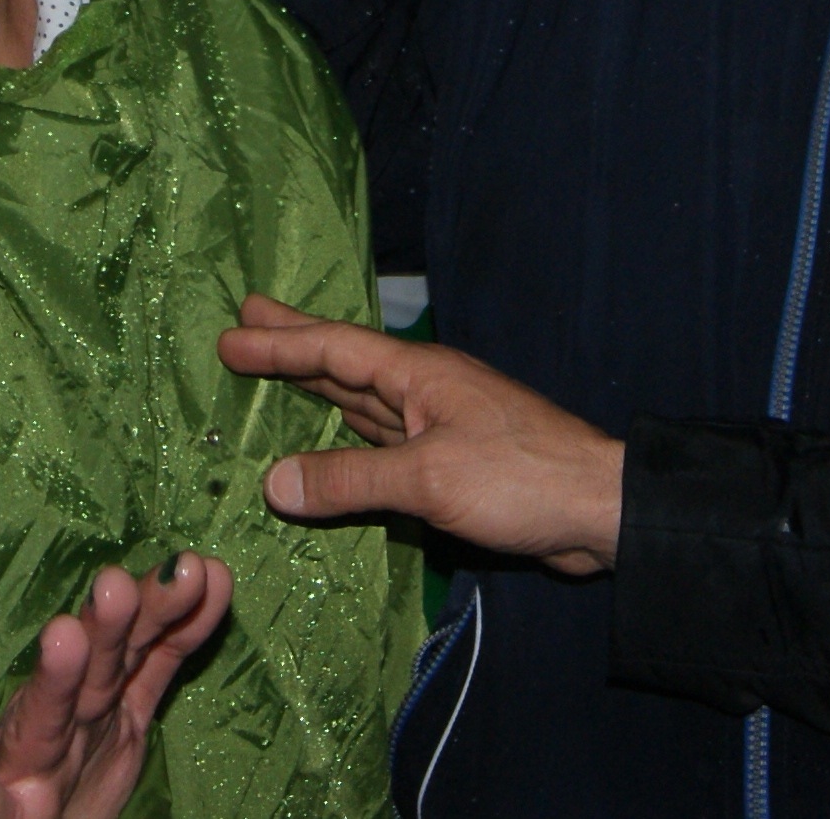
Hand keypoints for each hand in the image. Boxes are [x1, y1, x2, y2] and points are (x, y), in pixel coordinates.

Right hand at [0, 552, 233, 818]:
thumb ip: (166, 647)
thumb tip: (214, 573)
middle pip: (96, 674)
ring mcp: (25, 764)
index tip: (200, 569)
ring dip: (53, 678)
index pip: (138, 648)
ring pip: (44, 718)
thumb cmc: (77, 764)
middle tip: (121, 583)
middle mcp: (62, 720)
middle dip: (110, 629)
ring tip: (62, 633)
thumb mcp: (129, 704)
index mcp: (97, 697)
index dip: (164, 610)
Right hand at [218, 293, 624, 574]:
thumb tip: (273, 482)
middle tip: (246, 320)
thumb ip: (351, 480)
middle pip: (347, 363)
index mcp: (422, 375)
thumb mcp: (428, 478)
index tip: (231, 331)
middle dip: (295, 345)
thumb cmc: (520, 478)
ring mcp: (441, 424)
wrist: (598, 508)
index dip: (281, 342)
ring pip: (363, 400)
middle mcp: (428, 390)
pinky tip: (332, 440)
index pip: (336, 350)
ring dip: (318, 387)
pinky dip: (347, 435)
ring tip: (276, 372)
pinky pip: (382, 440)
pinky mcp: (452, 462)